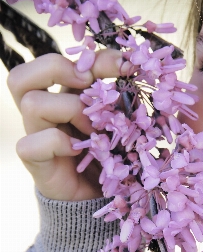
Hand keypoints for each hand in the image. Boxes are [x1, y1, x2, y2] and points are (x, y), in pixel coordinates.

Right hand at [7, 50, 123, 200]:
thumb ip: (117, 94)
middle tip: (87, 82)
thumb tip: (131, 65)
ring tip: (95, 131)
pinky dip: (58, 143)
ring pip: (31, 104)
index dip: (93, 58)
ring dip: (71, 111)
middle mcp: (45, 111)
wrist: (98, 193)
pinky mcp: (36, 161)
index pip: (63, 62)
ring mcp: (36, 135)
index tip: (127, 65)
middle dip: (57, 68)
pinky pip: (31, 144)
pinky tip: (79, 151)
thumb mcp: (117, 118)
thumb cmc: (110, 151)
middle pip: (22, 76)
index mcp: (64, 96)